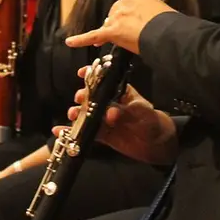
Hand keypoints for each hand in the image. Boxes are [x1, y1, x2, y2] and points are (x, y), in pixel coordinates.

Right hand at [58, 68, 177, 165]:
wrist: (158, 146)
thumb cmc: (154, 122)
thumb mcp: (143, 114)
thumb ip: (126, 113)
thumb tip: (110, 113)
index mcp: (121, 93)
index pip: (105, 82)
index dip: (93, 76)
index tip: (82, 72)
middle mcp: (110, 104)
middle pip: (92, 98)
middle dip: (83, 97)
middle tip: (80, 99)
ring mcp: (105, 120)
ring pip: (86, 115)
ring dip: (76, 114)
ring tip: (72, 115)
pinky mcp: (102, 135)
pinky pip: (86, 132)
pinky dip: (72, 132)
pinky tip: (60, 131)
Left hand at [64, 0, 174, 54]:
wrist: (166, 33)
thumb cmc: (168, 22)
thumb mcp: (161, 6)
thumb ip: (149, 8)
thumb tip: (148, 16)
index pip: (127, 1)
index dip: (130, 13)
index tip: (137, 18)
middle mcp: (123, 1)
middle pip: (116, 12)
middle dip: (122, 22)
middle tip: (137, 31)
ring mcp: (116, 16)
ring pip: (109, 24)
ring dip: (115, 31)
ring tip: (131, 38)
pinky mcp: (111, 31)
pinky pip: (94, 35)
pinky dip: (81, 40)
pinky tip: (71, 42)